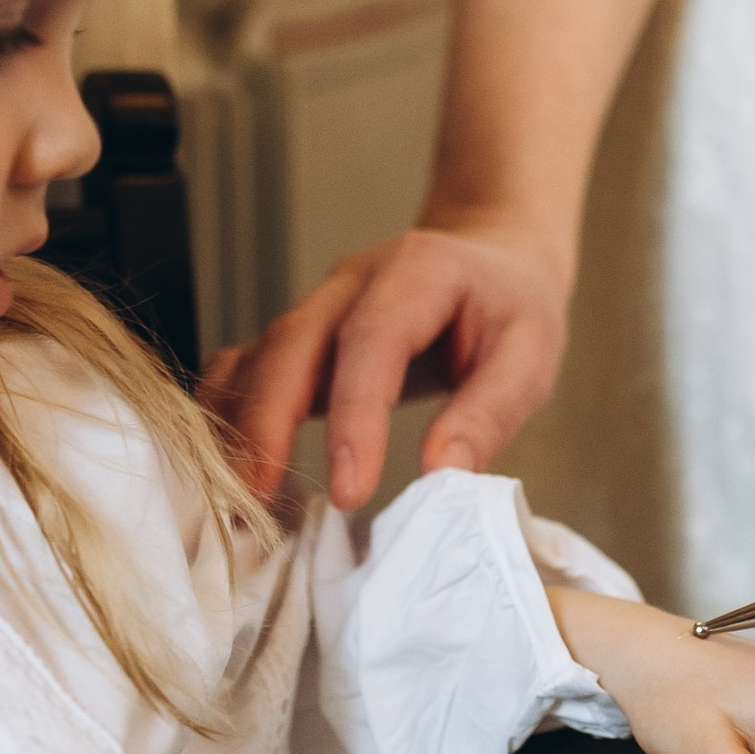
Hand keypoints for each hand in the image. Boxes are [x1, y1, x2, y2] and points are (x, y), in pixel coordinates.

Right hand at [201, 216, 569, 509]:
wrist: (491, 256)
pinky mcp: (302, 337)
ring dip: (239, 425)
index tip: (351, 489)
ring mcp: (319, 306)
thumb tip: (441, 476)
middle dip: (268, 421)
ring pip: (259, 356)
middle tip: (258, 496)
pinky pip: (250, 367)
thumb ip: (488, 414)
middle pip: (292, 342)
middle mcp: (353, 282)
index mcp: (419, 272)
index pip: (373, 340)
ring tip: (233, 497)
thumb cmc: (511, 308)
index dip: (355, 416)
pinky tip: (224, 465)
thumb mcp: (531, 357)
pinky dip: (230, 413)